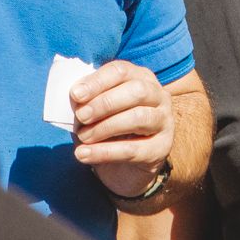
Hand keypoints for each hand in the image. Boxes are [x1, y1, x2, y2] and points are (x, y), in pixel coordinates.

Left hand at [70, 60, 174, 195]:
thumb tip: (75, 97)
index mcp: (140, 78)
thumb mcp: (95, 112)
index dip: (98, 81)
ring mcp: (164, 121)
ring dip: (105, 127)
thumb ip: (87, 102)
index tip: (76, 95)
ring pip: (138, 117)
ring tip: (83, 137)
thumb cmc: (108, 130)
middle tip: (81, 116)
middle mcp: (158, 95)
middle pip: (137, 91)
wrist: (123, 168)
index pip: (121, 71)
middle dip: (105, 103)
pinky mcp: (161, 148)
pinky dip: (105, 152)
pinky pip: (133, 149)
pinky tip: (84, 154)